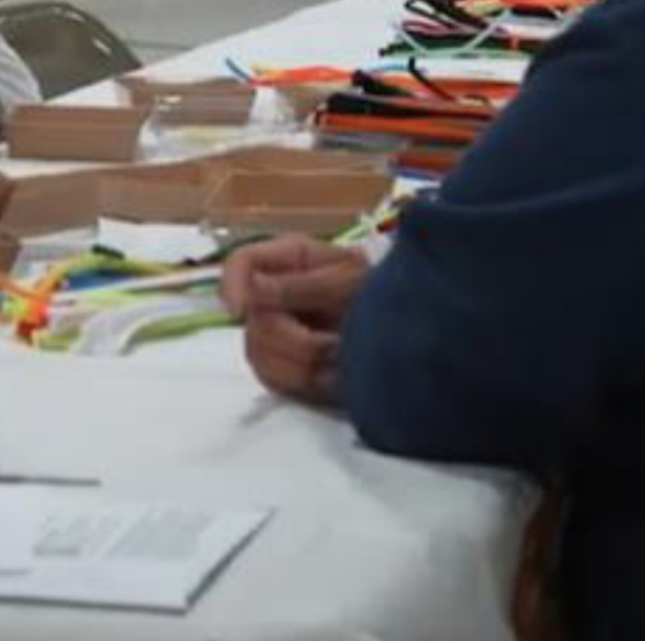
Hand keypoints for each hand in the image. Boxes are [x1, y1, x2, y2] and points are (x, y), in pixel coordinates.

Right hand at [221, 236, 368, 404]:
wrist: (413, 331)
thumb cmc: (383, 291)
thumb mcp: (349, 278)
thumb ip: (301, 285)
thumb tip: (252, 293)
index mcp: (289, 261)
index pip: (240, 265)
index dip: (232, 285)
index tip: (240, 310)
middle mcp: (276, 297)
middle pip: (250, 321)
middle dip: (290, 338)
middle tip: (330, 342)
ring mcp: (278, 335)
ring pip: (259, 356)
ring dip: (302, 362)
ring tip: (340, 356)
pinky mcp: (287, 369)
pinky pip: (276, 381)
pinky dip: (307, 382)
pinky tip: (335, 374)